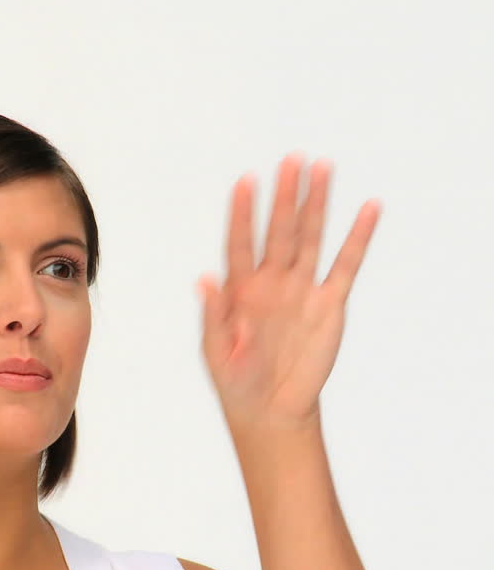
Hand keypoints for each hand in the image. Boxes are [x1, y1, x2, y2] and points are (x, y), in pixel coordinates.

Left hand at [197, 154, 381, 431]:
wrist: (271, 410)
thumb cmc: (236, 380)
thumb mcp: (216, 351)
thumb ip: (213, 315)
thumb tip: (202, 280)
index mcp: (239, 289)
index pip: (240, 242)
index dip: (243, 213)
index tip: (245, 181)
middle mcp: (271, 281)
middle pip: (279, 230)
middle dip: (285, 196)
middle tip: (292, 159)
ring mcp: (301, 289)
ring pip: (311, 238)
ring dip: (317, 204)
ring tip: (323, 168)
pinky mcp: (329, 304)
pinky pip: (346, 266)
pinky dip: (357, 238)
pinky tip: (367, 209)